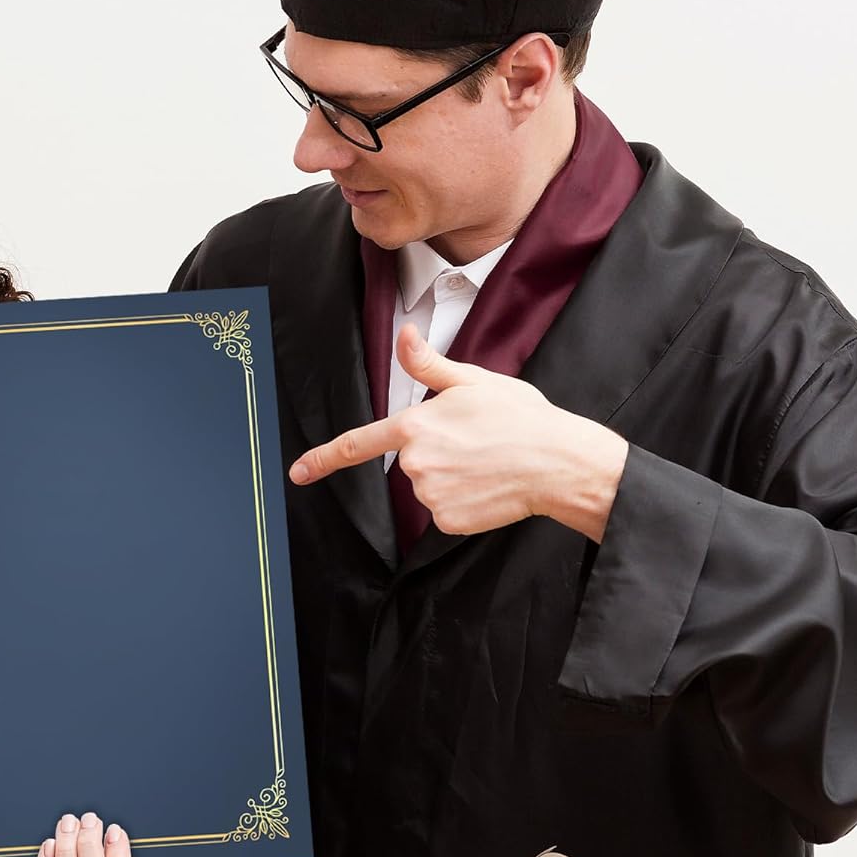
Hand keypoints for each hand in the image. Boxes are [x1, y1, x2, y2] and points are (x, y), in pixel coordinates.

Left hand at [30, 812, 149, 856]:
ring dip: (66, 851)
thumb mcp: (129, 842)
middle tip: (89, 820)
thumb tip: (116, 834)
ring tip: (69, 823)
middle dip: (89, 846)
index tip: (114, 832)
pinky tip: (50, 844)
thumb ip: (125, 840)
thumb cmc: (110, 843)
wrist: (85, 847)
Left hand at [289, 324, 627, 542]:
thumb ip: (428, 365)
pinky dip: (464, 503)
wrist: (558, 463)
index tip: (298, 472)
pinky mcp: (449, 521)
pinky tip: (489, 487)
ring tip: (487, 463)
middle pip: (409, 462)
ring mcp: (431, 494)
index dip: (323, 459)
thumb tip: (403, 336)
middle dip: (437, 454)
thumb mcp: (473, 380)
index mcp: (415, 426)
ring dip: (452, 478)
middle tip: (476, 444)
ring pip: (428, 487)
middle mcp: (416, 463)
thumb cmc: (521, 418)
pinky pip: (445, 512)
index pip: (358, 444)